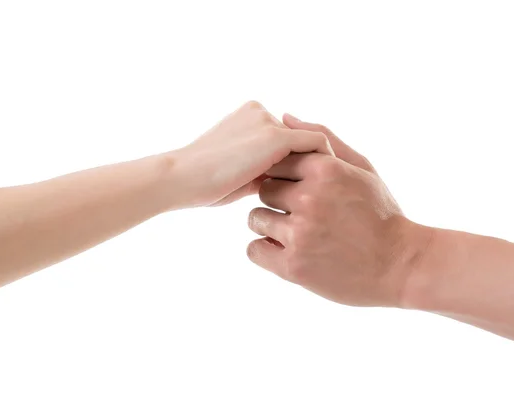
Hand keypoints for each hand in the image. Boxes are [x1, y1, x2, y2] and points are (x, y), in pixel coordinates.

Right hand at [170, 102, 333, 207]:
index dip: (301, 163)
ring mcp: (269, 122)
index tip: (314, 188)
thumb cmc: (206, 183)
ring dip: (323, 164)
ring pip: (311, 140)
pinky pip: (317, 143)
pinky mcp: (275, 136)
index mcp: (249, 117)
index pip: (287, 138)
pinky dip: (326, 163)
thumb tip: (290, 184)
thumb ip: (264, 170)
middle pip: (301, 138)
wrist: (182, 178)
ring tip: (331, 191)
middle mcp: (261, 112)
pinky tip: (326, 188)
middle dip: (315, 163)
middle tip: (330, 191)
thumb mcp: (241, 172)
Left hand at [246, 115, 432, 306]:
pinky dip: (265, 251)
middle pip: (264, 189)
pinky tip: (287, 251)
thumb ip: (323, 140)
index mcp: (326, 170)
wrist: (401, 266)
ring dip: (270, 226)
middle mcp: (309, 199)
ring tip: (297, 234)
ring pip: (256, 218)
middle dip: (278, 200)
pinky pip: (254, 250)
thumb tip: (284, 117)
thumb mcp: (362, 168)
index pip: (277, 161)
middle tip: (301, 214)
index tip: (298, 190)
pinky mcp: (294, 266)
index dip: (284, 176)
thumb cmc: (380, 214)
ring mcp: (300, 233)